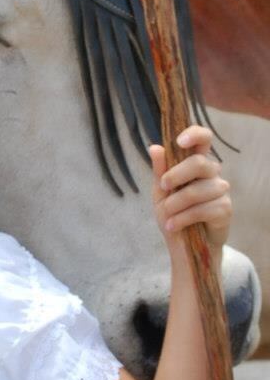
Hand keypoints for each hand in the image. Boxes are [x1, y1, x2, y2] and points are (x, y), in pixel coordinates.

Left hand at [148, 126, 231, 263]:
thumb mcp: (160, 190)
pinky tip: (174, 225)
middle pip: (199, 163)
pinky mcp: (225, 209)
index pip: (203, 138)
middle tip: (163, 187)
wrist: (182, 244)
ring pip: (198, 190)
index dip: (194, 135)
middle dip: (176, 175)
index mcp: (195, 161)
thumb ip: (160, 169)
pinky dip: (183, 218)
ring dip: (176, 204)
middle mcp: (211, 172)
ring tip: (166, 215)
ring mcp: (221, 190)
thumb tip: (154, 147)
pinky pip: (203, 209)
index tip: (179, 142)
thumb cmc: (172, 211)